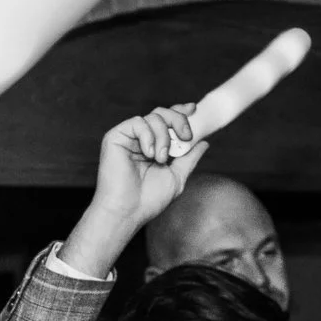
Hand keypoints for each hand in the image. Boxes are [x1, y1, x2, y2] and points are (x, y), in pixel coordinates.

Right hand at [57, 105, 205, 277]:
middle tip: (186, 137)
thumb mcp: (176, 177)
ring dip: (164, 137)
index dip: (180, 112)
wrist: (128, 211)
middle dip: (178, 121)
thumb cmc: (149, 199)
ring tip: (161, 159)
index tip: (194, 109)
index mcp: (153, 146)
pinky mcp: (115, 137)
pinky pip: (137, 122)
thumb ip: (189, 158)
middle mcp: (140, 139)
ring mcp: (127, 137)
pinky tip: (149, 154)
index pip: (167, 122)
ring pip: (153, 117)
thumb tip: (204, 142)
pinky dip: (148, 136)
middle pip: (162, 114)